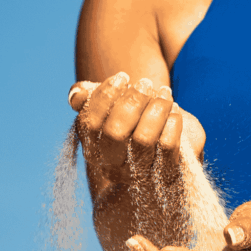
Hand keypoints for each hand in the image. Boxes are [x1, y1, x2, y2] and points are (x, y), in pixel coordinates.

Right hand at [68, 73, 188, 185]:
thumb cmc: (136, 121)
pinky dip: (172, 122)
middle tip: (146, 83)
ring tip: (164, 93)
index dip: (105, 96)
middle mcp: (112, 166)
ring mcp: (139, 173)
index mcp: (93, 149)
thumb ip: (89, 99)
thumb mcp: (112, 108)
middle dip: (132, 101)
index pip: (90, 123)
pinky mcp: (165, 173)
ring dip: (156, 109)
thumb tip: (76, 95)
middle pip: (115, 132)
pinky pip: (167, 146)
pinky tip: (174, 110)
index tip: (122, 77)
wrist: (172, 147)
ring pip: (143, 139)